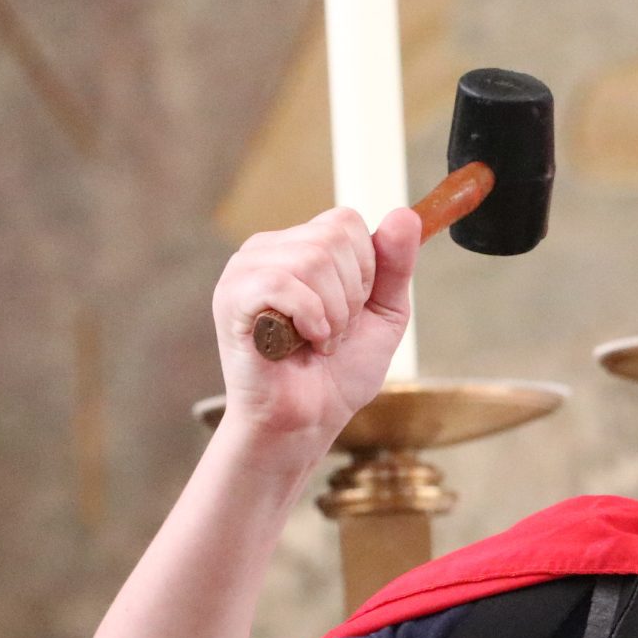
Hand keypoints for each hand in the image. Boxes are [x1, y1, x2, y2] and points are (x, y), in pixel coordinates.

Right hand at [211, 205, 422, 445]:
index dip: (367, 269)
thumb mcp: (384, 314)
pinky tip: (306, 342)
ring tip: (319, 341)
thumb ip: (395, 266)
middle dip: (352, 296)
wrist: (306, 422)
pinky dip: (310, 318)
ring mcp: (245, 270)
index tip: (355, 310)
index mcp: (299, 247)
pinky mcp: (232, 298)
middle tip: (334, 332)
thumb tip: (404, 215)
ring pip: (313, 259)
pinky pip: (283, 283)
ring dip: (333, 313)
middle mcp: (267, 250)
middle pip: (334, 237)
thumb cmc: (339, 373)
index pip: (346, 221)